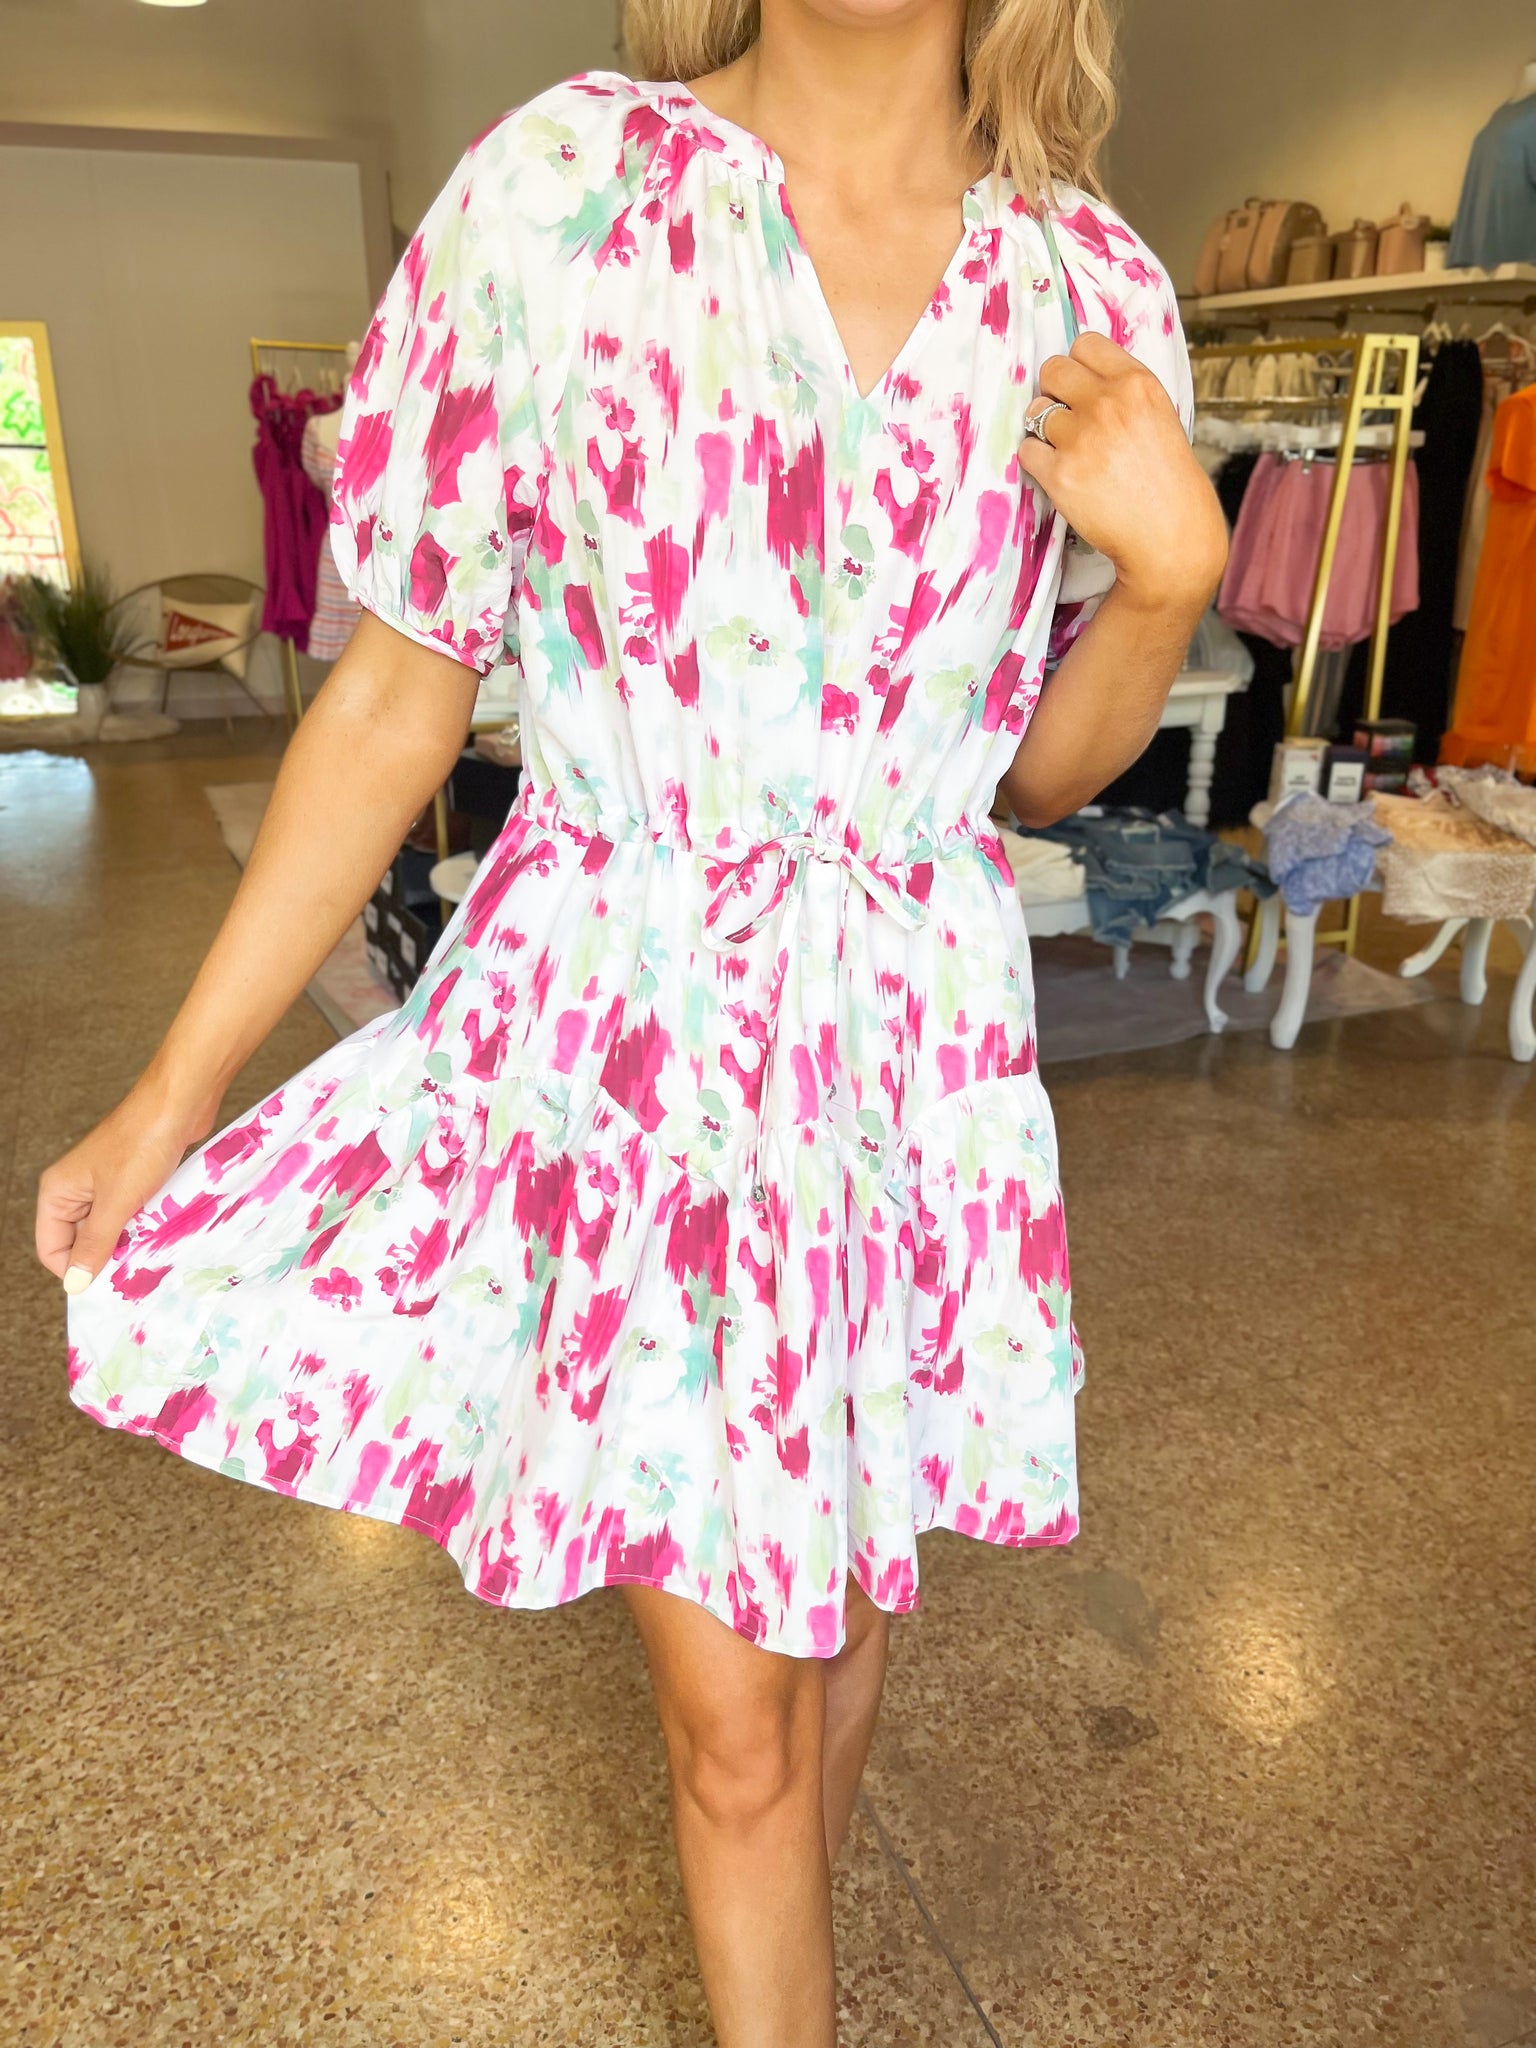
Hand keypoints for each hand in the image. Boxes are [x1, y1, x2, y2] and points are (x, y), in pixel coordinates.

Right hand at [36, 1079, 216, 1292]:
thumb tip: (74, 1284)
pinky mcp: (133, 1179)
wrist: (179, 1103)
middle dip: (106, 1258)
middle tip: (135, 1275)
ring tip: (152, 1255)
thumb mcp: (116, 1202)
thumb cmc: (142, 1145)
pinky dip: (145, 1226)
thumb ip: (95, 1244)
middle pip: (81, 1241)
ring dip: (129, 1242)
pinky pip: (132, 1214)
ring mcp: (106, 1183)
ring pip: (110, 1228)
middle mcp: (76, 1188)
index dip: (75, 1270)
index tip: (108, 1287)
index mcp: (58, 1192)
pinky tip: (163, 1234)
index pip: (52, 1248)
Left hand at [1018, 333, 1227, 611]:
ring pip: (1035, 411)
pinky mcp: (1059, 474)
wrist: (1171, 539)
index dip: (1079, 367)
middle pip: (1052, 369)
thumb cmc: (1169, 483)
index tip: (1082, 388)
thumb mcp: (1161, 418)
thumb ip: (1125, 393)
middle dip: (1056, 392)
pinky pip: (1027, 450)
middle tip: (1069, 420)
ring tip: (1069, 452)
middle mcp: (1108, 404)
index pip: (1085, 344)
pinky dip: (1038, 462)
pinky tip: (1061, 474)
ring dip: (1045, 430)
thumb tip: (1082, 376)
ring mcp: (1081, 438)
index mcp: (1137, 384)